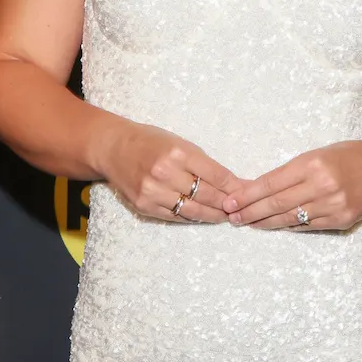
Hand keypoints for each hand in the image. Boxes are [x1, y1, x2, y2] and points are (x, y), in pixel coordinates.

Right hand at [102, 121, 242, 222]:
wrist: (114, 149)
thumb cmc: (151, 142)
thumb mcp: (180, 143)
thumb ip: (203, 164)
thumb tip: (232, 182)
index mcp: (178, 152)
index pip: (216, 175)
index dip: (234, 187)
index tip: (247, 193)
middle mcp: (165, 173)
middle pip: (207, 195)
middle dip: (227, 204)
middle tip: (241, 209)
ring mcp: (153, 191)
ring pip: (193, 211)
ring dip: (212, 215)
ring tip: (225, 216)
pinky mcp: (145, 206)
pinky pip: (175, 217)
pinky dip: (192, 218)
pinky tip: (203, 217)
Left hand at [222, 140, 361, 230]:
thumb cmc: (346, 157)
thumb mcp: (316, 155)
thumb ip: (290, 172)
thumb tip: (257, 189)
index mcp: (312, 164)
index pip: (271, 183)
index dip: (247, 195)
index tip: (230, 202)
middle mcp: (321, 185)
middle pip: (276, 204)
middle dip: (250, 212)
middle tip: (232, 218)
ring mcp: (332, 206)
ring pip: (289, 219)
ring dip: (265, 223)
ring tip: (248, 223)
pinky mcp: (340, 221)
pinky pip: (307, 226)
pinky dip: (288, 226)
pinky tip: (274, 225)